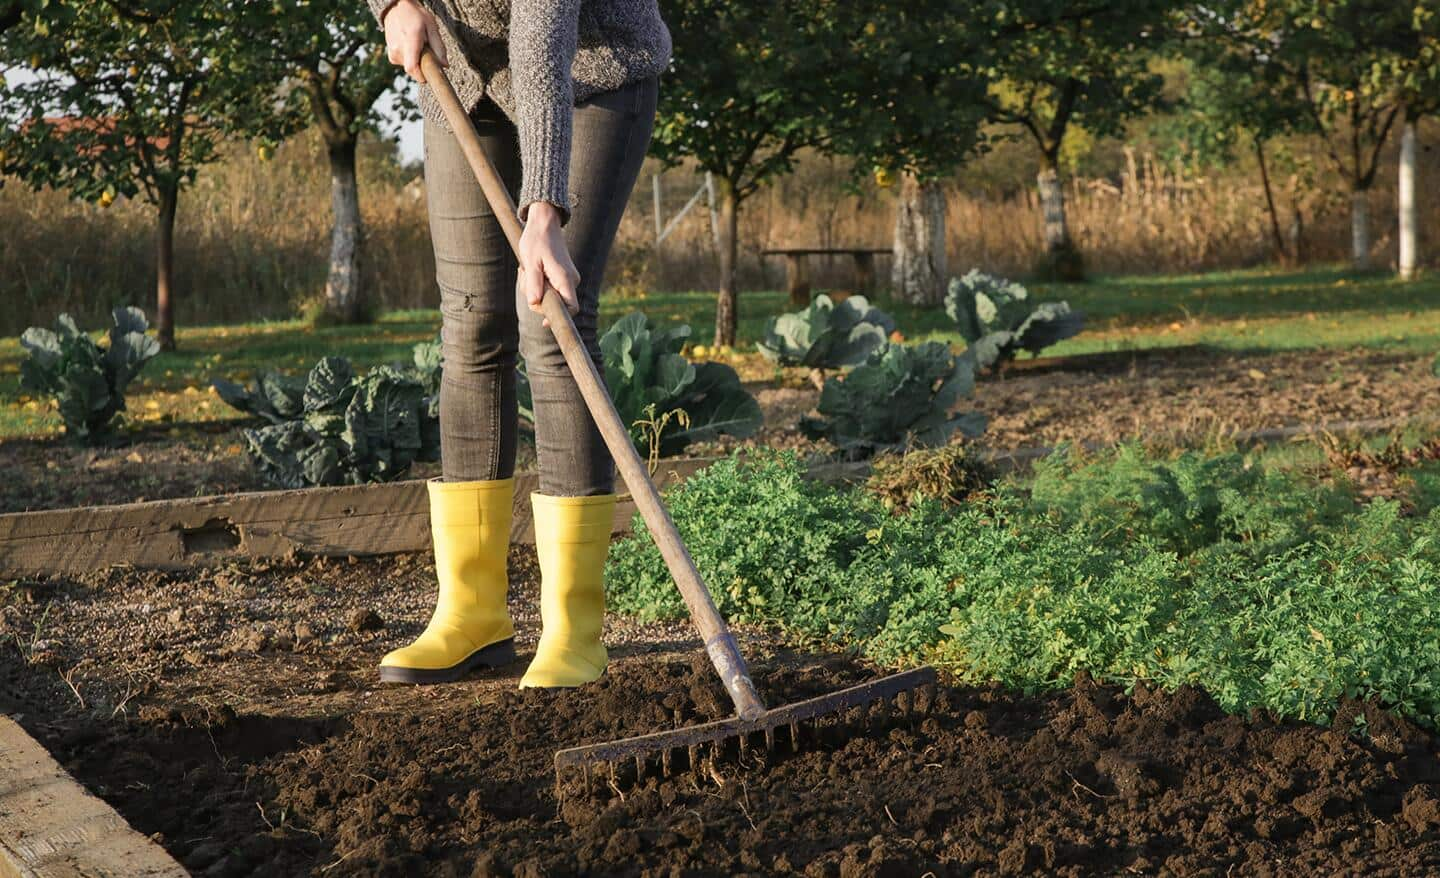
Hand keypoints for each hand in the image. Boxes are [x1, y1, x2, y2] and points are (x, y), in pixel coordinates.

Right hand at [382, 0, 447, 83]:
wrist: (397, 9)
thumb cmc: (416, 17)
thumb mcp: (432, 27)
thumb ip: (439, 47)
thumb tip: (444, 65)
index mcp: (410, 40)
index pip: (412, 68)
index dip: (422, 76)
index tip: (431, 75)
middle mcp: (399, 49)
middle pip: (415, 70)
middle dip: (424, 65)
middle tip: (427, 51)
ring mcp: (393, 53)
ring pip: (411, 68)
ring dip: (418, 61)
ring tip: (418, 45)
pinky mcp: (391, 57)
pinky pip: (406, 65)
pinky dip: (412, 59)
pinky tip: (411, 47)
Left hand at [518, 202, 579, 323]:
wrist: (544, 222)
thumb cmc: (536, 240)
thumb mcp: (530, 262)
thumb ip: (533, 284)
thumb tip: (535, 304)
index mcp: (565, 279)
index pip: (571, 308)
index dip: (559, 317)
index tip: (544, 323)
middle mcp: (571, 280)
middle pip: (556, 303)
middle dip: (537, 297)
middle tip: (525, 277)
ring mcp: (568, 278)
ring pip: (550, 295)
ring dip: (535, 288)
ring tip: (527, 269)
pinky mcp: (562, 275)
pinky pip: (550, 287)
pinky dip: (538, 283)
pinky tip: (532, 269)